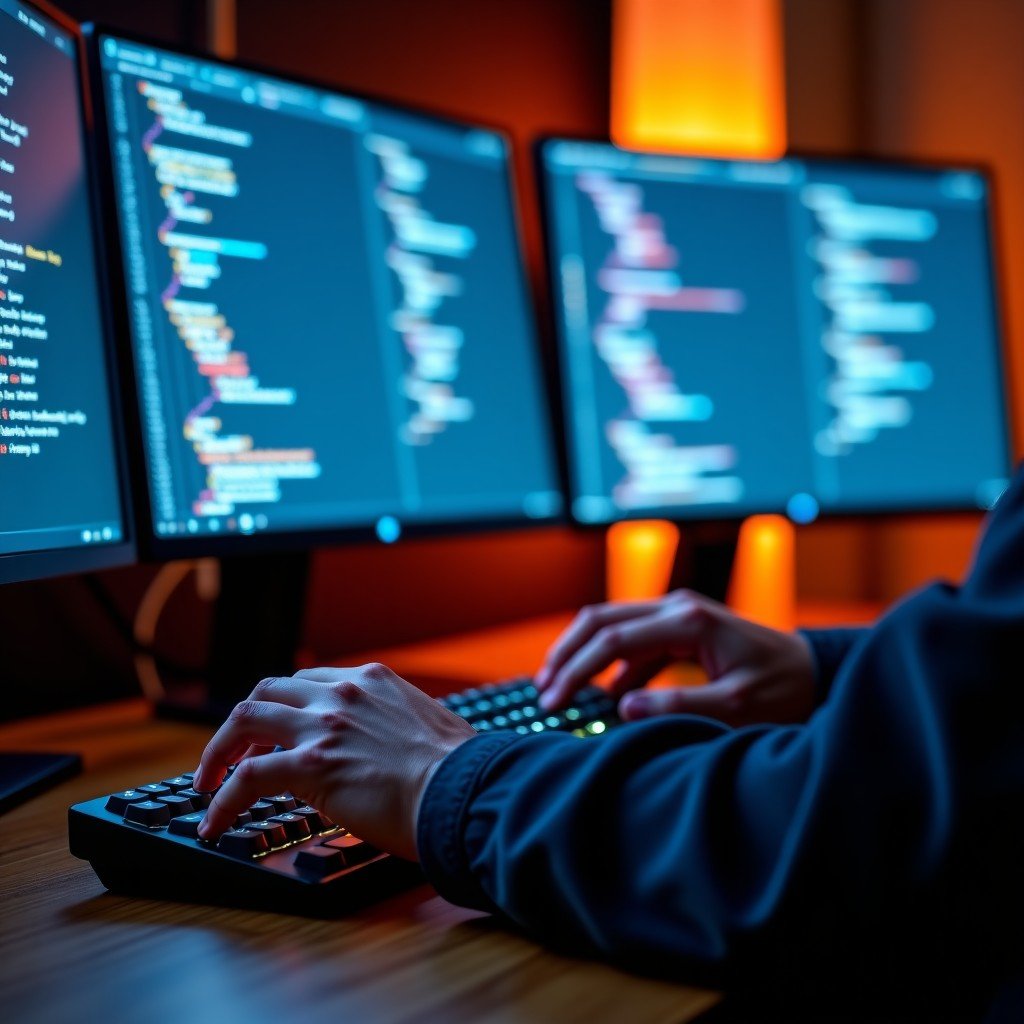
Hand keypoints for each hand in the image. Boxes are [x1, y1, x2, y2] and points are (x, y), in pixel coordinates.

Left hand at [192, 664, 476, 859]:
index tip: (275, 730)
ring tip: (208, 780)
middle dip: (244, 721)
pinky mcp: (310, 765)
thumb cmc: (459, 770)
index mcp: (373, 681)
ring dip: (219, 750)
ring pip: (245, 718)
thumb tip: (399, 747)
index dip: (284, 707)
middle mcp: (343, 693)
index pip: (310, 681)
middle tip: (233, 751)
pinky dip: (222, 799)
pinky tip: (214, 821)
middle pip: (268, 689)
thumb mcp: (430, 725)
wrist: (464, 790)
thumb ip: (400, 724)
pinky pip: (246, 777)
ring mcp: (323, 726)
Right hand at [535, 590, 815, 726]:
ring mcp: (676, 613)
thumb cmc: (781, 689)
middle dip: (566, 653)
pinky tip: (605, 696)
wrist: (813, 672)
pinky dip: (610, 665)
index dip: (577, 669)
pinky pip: (632, 641)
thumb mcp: (735, 705)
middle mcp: (675, 606)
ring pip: (610, 624)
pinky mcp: (679, 627)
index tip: (553, 701)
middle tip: (543, 690)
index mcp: (687, 620)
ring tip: (560, 690)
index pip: (613, 639)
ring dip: (583, 655)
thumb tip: (622, 706)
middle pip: (600, 619)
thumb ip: (679, 705)